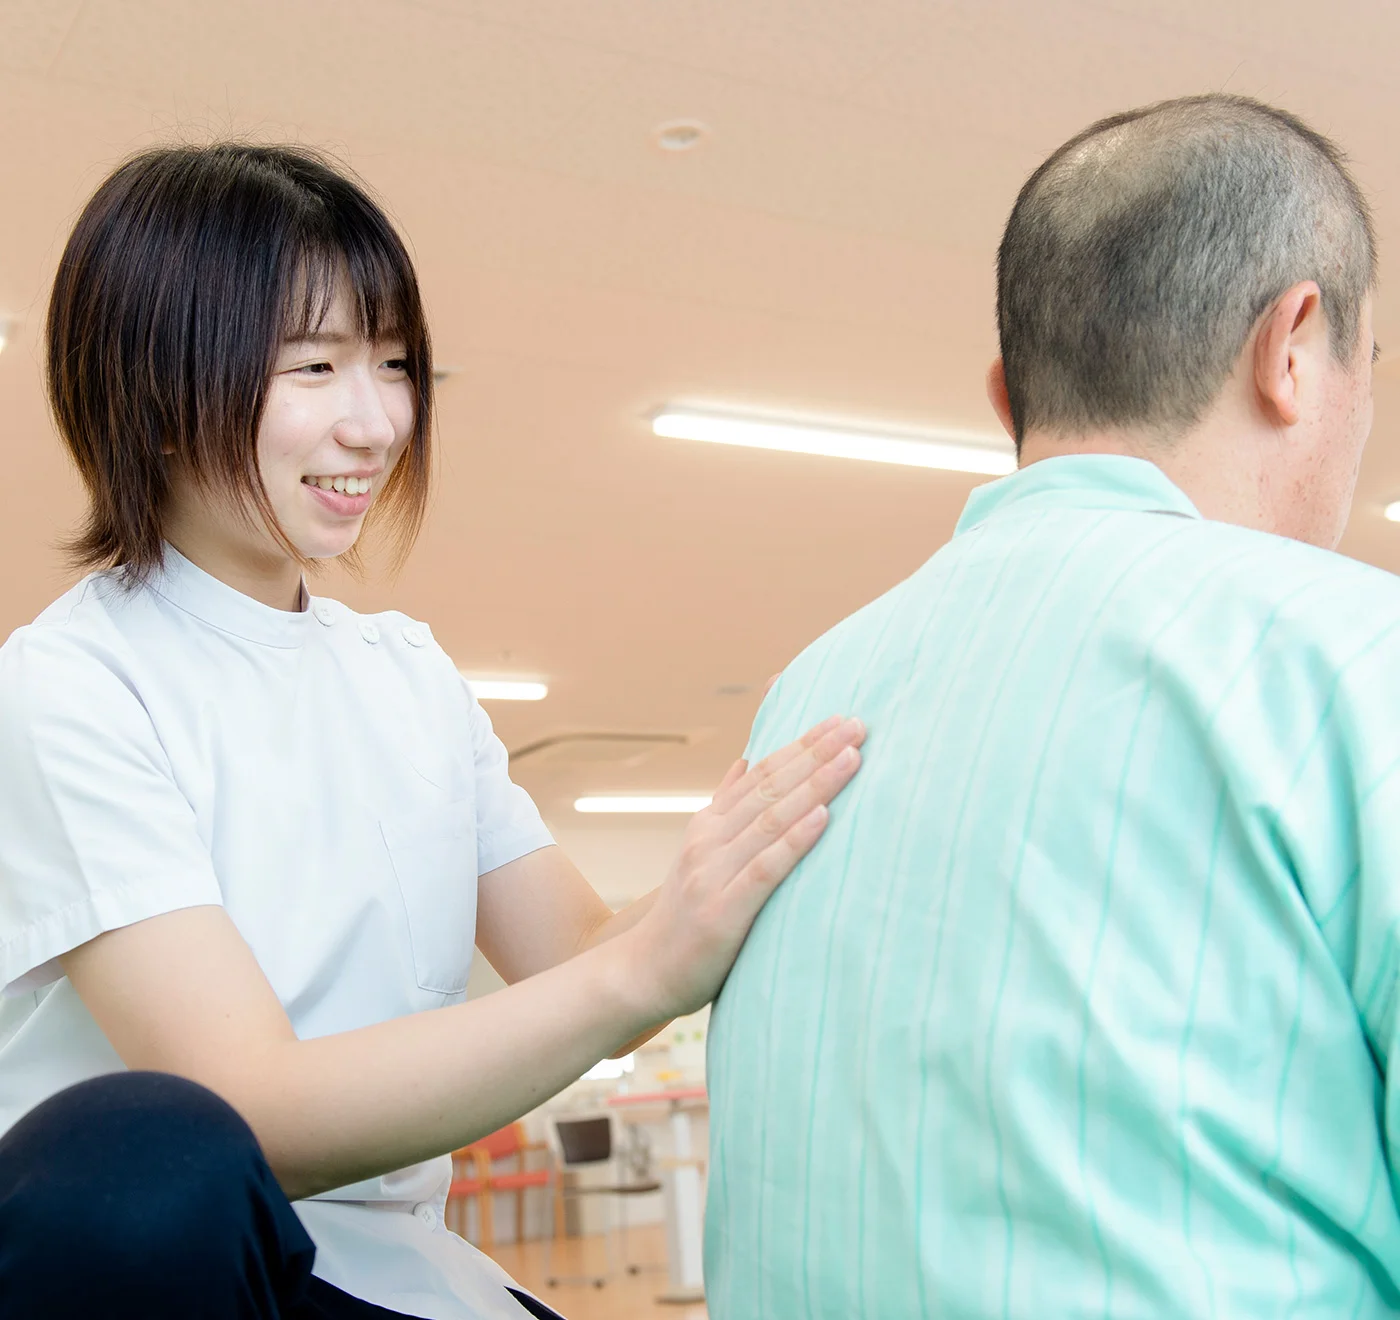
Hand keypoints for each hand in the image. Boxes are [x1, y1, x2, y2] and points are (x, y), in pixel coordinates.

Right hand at [619, 714, 864, 1020]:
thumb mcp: (699, 854)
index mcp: (708, 825)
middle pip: (772, 787)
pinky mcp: (723, 911)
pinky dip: (795, 840)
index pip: (762, 772)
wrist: (643, 973)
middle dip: (817, 753)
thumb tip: (746, 760)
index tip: (840, 719)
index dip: (802, 744)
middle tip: (857, 725)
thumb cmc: (684, 917)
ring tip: (851, 758)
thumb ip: (724, 809)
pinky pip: (765, 868)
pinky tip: (823, 817)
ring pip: (771, 819)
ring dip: (814, 785)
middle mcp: (709, 841)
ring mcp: (713, 873)